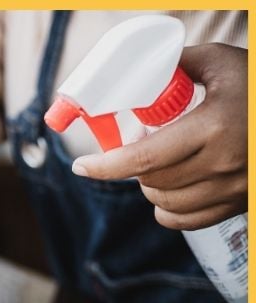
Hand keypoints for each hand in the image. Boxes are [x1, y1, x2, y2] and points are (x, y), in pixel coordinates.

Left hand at [72, 43, 246, 230]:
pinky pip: (185, 221)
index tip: (81, 166)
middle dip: (129, 167)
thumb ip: (179, 65)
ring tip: (153, 165)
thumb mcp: (224, 63)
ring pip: (164, 203)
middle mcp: (222, 165)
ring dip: (148, 185)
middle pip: (149, 181)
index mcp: (213, 128)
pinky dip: (167, 209)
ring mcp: (232, 190)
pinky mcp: (239, 205)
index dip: (104, 166)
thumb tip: (141, 73)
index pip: (142, 158)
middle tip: (134, 146)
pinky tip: (167, 189)